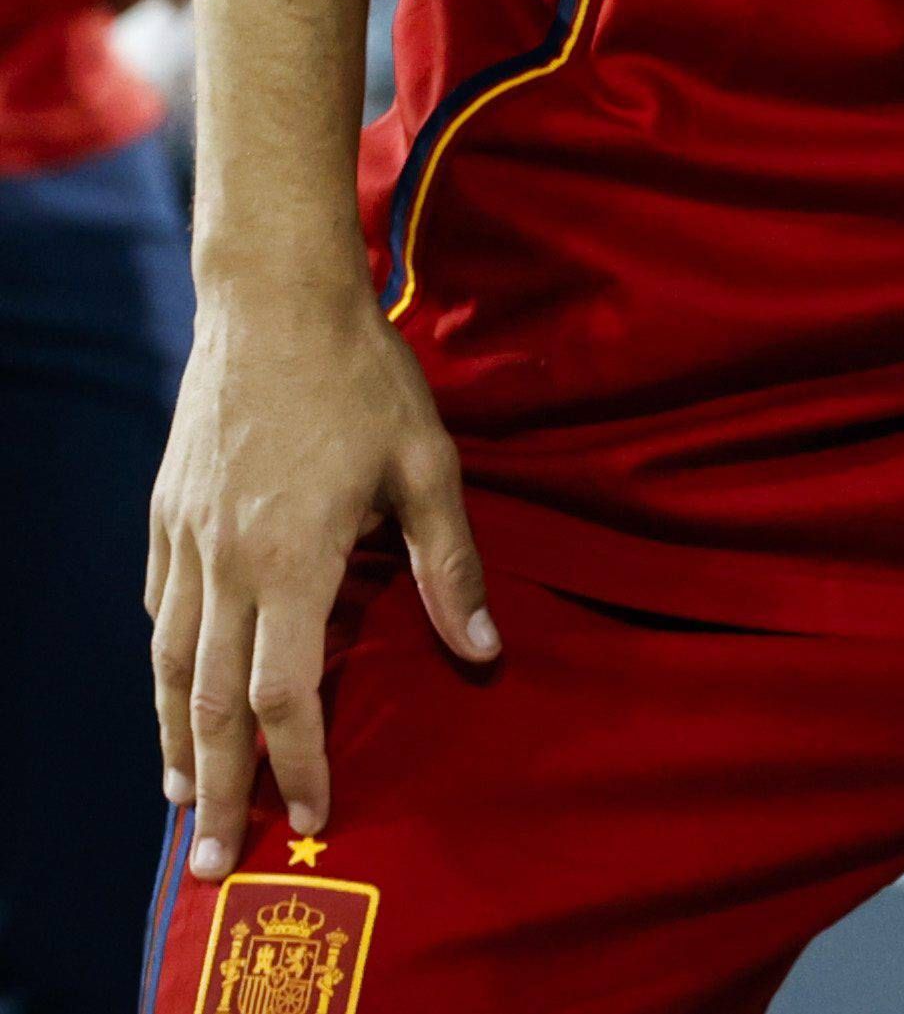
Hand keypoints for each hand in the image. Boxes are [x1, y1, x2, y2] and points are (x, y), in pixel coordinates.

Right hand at [147, 272, 497, 876]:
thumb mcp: (428, 467)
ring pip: (169, 668)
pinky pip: (159, 614)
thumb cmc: (363, 380)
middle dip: (218, 789)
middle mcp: (223, 565)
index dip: (302, 763)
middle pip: (211, 705)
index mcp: (290, 560)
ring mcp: (183, 543)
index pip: (286, 695)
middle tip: (215, 860)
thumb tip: (485, 652)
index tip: (317, 817)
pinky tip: (178, 695)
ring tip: (187, 798)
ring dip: (177, 741)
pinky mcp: (164, 518)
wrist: (271, 304)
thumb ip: (452, 567)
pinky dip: (167, 668)